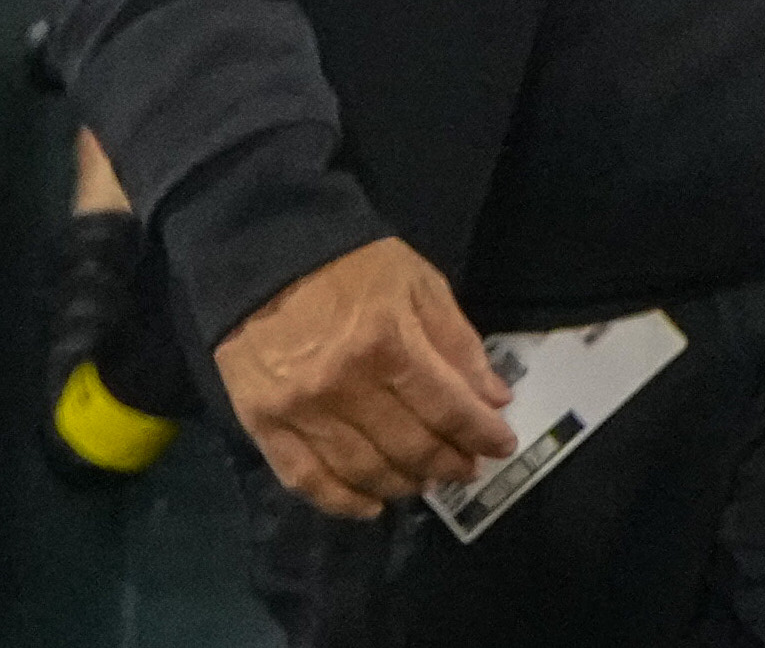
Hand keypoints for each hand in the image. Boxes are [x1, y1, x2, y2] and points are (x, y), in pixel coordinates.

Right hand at [215, 237, 511, 520]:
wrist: (264, 257)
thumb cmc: (353, 266)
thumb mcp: (421, 285)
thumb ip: (458, 343)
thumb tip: (494, 398)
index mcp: (389, 345)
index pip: (446, 407)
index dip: (480, 433)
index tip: (502, 446)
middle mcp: (344, 386)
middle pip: (407, 445)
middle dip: (447, 463)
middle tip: (467, 469)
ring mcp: (300, 410)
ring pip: (361, 470)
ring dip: (401, 485)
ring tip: (426, 483)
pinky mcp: (263, 425)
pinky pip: (304, 478)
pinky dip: (340, 501)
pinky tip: (369, 507)